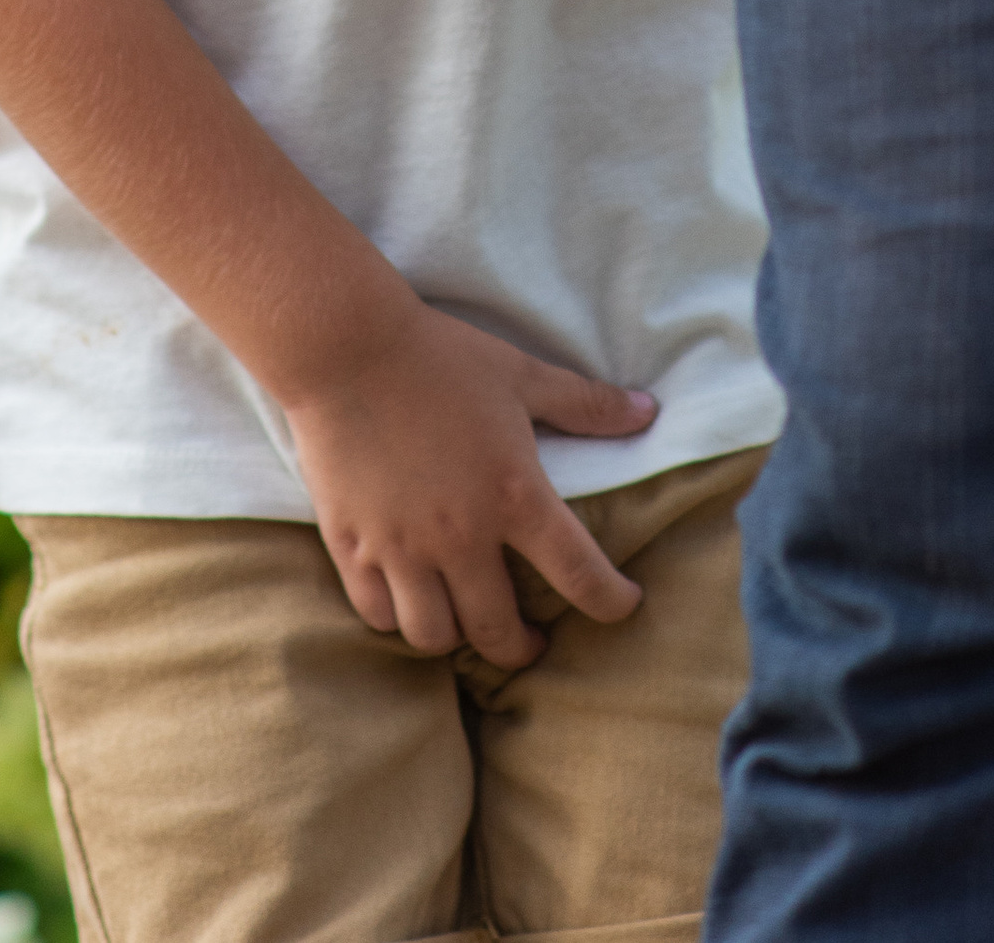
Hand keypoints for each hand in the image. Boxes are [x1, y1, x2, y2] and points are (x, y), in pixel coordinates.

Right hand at [282, 289, 654, 667]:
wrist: (344, 345)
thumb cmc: (439, 356)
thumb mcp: (520, 374)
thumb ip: (586, 402)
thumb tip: (649, 411)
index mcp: (513, 495)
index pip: (581, 575)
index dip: (612, 602)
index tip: (623, 605)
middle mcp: (460, 536)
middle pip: (500, 634)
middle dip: (523, 649)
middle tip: (529, 639)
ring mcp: (401, 547)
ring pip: (434, 636)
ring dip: (457, 637)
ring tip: (464, 619)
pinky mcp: (351, 545)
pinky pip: (377, 613)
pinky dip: (396, 617)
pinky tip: (407, 598)